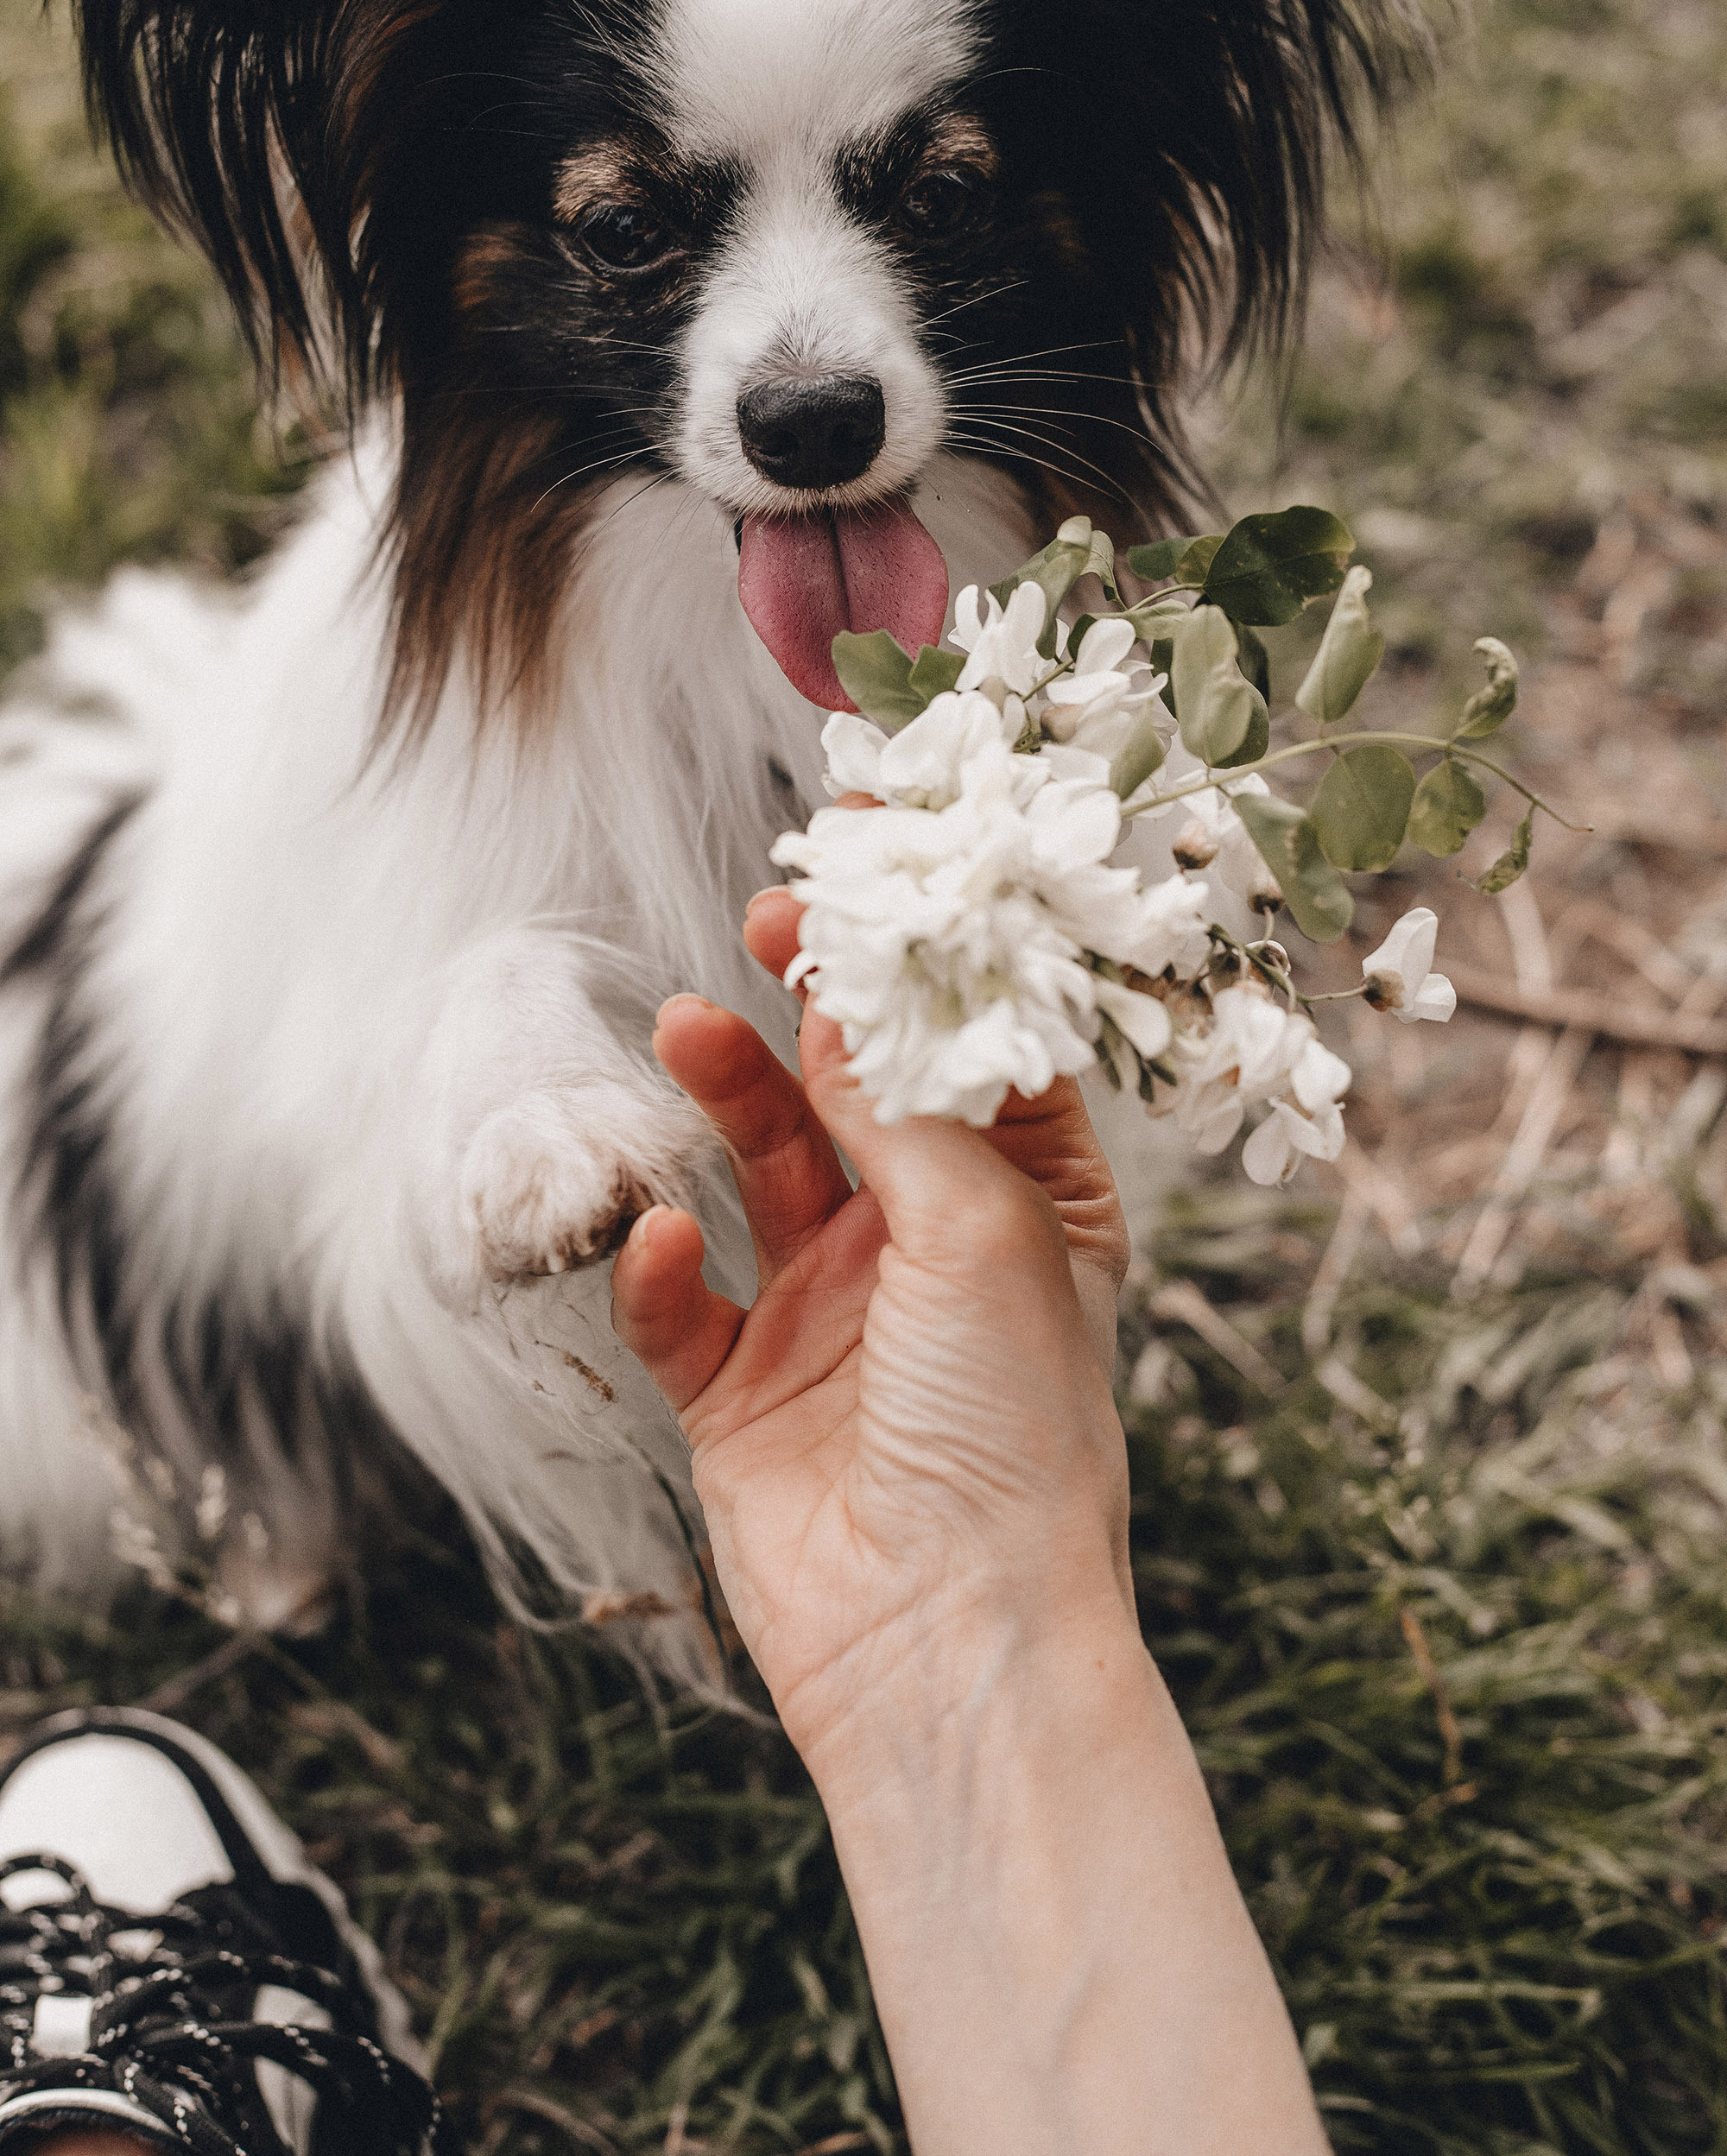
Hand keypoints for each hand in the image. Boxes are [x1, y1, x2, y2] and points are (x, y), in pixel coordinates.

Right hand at [610, 887, 1134, 1761]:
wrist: (946, 1643)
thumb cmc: (1011, 1434)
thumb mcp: (986, 1231)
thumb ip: (903, 1109)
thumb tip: (842, 999)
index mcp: (1033, 1208)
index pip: (976, 1053)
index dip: (930, 962)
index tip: (880, 864)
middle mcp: (933, 1251)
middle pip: (857, 1096)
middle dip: (811, 1009)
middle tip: (767, 920)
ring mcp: (834, 1321)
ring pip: (763, 1171)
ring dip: (726, 1099)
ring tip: (682, 1028)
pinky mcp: (744, 1394)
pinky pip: (686, 1304)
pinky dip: (665, 1268)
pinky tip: (668, 1242)